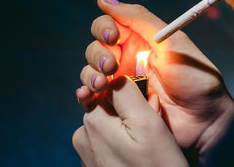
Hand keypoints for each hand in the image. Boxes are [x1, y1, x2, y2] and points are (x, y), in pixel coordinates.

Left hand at [73, 76, 187, 166]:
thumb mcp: (147, 124)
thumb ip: (127, 93)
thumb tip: (114, 76)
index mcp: (93, 123)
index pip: (107, 90)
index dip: (130, 95)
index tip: (146, 109)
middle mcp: (83, 138)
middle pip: (108, 109)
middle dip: (129, 114)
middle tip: (150, 132)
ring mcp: (87, 157)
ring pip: (110, 128)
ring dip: (128, 130)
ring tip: (146, 148)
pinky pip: (109, 146)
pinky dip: (123, 146)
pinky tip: (138, 159)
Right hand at [77, 0, 233, 158]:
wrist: (204, 118)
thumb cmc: (194, 77)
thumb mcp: (170, 42)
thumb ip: (139, 19)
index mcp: (140, 41)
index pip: (109, 26)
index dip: (104, 27)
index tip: (111, 37)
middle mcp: (128, 59)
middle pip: (96, 48)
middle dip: (97, 54)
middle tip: (111, 65)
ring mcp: (122, 83)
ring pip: (91, 71)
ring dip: (90, 73)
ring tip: (103, 83)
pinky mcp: (118, 105)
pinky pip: (92, 96)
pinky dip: (85, 93)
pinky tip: (89, 95)